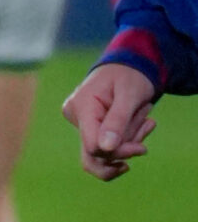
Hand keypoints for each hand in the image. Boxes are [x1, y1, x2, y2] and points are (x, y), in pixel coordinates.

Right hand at [61, 62, 156, 181]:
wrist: (129, 66)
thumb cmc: (130, 75)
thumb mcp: (129, 94)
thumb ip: (117, 120)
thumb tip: (106, 148)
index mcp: (82, 107)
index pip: (93, 146)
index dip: (118, 152)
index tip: (142, 148)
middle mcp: (75, 117)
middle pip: (95, 155)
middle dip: (125, 148)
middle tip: (147, 127)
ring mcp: (80, 123)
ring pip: (105, 151)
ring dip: (131, 139)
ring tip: (146, 118)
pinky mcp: (88, 127)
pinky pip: (108, 145)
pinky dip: (128, 139)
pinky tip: (141, 123)